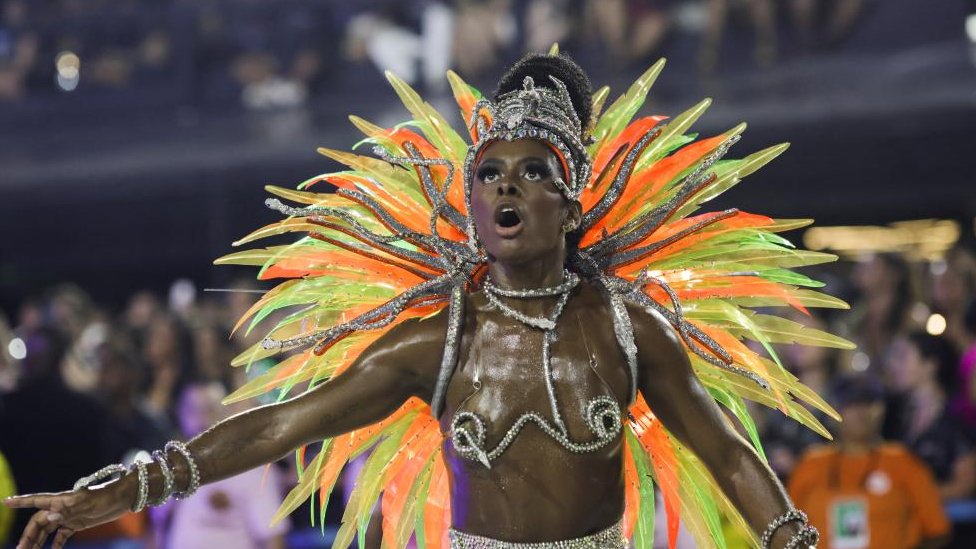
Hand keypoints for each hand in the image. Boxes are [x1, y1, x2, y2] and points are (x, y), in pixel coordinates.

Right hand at [3, 478, 134, 548]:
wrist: (124, 496)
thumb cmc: (107, 495)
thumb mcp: (88, 503)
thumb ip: (69, 510)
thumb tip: (48, 518)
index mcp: (61, 500)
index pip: (36, 501)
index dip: (20, 502)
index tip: (5, 502)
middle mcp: (62, 508)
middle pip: (38, 522)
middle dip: (28, 536)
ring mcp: (69, 515)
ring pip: (47, 530)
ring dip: (37, 542)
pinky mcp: (77, 523)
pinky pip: (61, 535)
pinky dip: (55, 543)